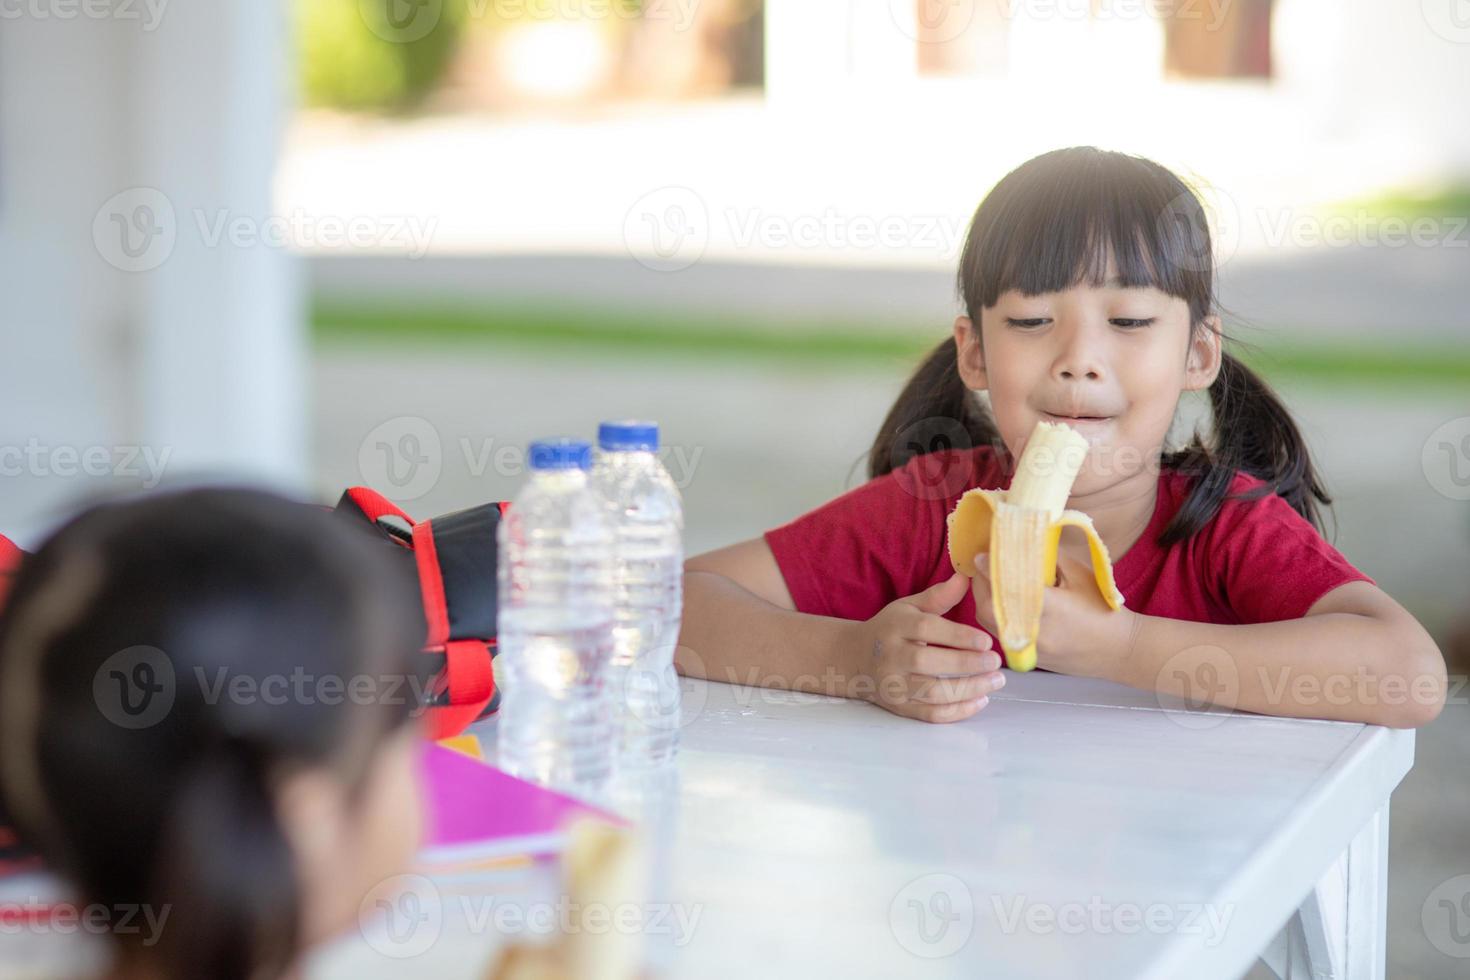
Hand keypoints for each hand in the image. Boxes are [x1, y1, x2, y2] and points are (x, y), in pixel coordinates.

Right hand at [856, 573, 1006, 722]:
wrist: (855, 658)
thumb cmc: (890, 629)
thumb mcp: (909, 608)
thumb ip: (938, 596)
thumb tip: (966, 576)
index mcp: (895, 627)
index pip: (926, 629)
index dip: (958, 636)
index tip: (986, 641)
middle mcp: (891, 656)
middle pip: (927, 662)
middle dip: (966, 664)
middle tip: (996, 662)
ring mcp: (893, 685)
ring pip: (931, 693)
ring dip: (968, 690)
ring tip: (995, 681)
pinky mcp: (899, 707)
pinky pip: (930, 714)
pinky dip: (958, 711)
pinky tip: (980, 700)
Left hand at [969, 551, 1138, 679]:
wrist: (1123, 650)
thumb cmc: (1104, 609)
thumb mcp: (1079, 575)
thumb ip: (1048, 557)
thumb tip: (1021, 542)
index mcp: (1049, 609)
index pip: (1007, 585)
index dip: (990, 568)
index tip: (981, 554)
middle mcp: (1034, 632)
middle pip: (988, 608)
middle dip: (981, 584)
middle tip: (983, 564)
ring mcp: (1029, 649)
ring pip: (989, 624)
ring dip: (984, 600)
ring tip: (990, 580)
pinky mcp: (1029, 659)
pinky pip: (999, 634)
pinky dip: (994, 616)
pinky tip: (1001, 600)